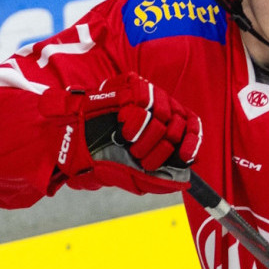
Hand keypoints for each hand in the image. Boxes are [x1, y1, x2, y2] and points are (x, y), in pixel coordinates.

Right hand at [55, 72, 201, 193]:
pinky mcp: (132, 85)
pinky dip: (136, 121)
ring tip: (130, 143)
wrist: (76, 137)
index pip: (191, 127)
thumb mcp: (133, 173)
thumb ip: (156, 180)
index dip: (191, 142)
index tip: (183, 157)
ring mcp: (148, 95)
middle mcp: (161, 108)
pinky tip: (125, 128)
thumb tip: (182, 183)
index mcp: (167, 125)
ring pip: (163, 114)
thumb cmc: (105, 154)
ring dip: (147, 137)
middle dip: (161, 148)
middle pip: (177, 124)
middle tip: (140, 157)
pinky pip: (144, 102)